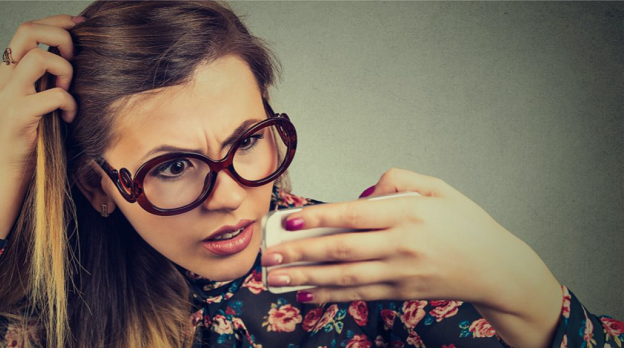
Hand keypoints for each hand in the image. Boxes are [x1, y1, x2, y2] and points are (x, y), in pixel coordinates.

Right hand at [0, 14, 81, 178]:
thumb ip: (47, 79)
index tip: (79, 25)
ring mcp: (8, 96)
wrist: (7, 176)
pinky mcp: (18, 116)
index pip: (27, 29)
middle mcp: (4, 78)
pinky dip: (69, 103)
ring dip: (64, 70)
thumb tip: (75, 56)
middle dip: (60, 36)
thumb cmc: (31, 140)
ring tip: (68, 91)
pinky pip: (54, 95)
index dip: (56, 22)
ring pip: (39, 58)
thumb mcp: (37, 101)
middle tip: (74, 58)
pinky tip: (69, 118)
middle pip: (27, 31)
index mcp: (7, 72)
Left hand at [261, 167, 528, 306]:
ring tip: (276, 278)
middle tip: (268, 256)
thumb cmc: (465, 224)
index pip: (353, 215)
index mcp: (407, 213)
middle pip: (341, 250)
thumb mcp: (439, 188)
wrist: (497, 268)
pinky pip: (359, 294)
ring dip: (306, 278)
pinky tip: (306, 292)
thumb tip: (360, 194)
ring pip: (345, 277)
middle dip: (300, 253)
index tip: (288, 220)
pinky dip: (330, 294)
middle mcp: (401, 245)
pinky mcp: (402, 292)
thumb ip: (399, 180)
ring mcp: (401, 272)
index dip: (318, 219)